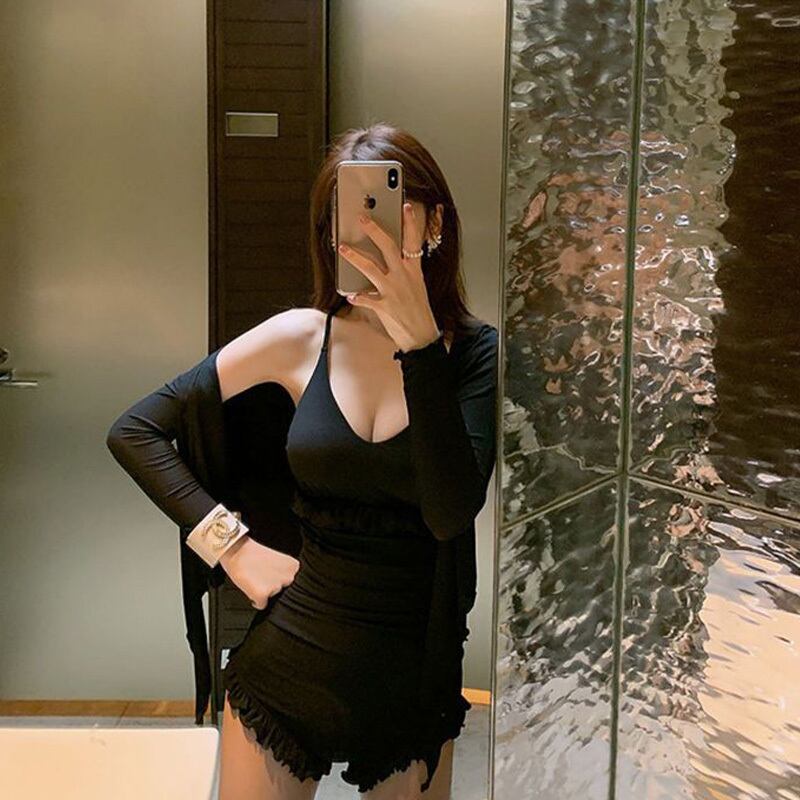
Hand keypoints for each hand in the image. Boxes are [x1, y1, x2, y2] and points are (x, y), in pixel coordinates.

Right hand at [219, 535, 299, 609]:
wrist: (236, 551)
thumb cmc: (253, 553)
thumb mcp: (276, 560)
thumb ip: (282, 572)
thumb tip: (280, 585)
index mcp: (293, 566)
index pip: (290, 581)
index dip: (278, 579)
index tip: (271, 574)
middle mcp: (288, 577)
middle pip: (282, 590)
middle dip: (272, 586)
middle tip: (261, 577)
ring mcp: (276, 587)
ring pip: (272, 596)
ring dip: (264, 591)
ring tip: (254, 579)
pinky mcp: (262, 595)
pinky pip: (261, 605)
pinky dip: (255, 600)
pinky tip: (251, 588)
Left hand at [337, 202, 441, 352]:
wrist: (422, 336)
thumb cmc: (418, 311)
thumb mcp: (417, 286)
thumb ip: (405, 271)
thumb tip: (393, 259)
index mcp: (414, 271)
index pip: (413, 242)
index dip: (410, 223)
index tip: (406, 206)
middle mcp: (403, 277)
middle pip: (388, 247)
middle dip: (375, 231)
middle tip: (363, 218)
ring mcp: (393, 291)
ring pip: (371, 268)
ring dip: (355, 257)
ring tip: (342, 248)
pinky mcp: (384, 307)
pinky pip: (366, 298)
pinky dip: (358, 296)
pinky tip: (350, 294)